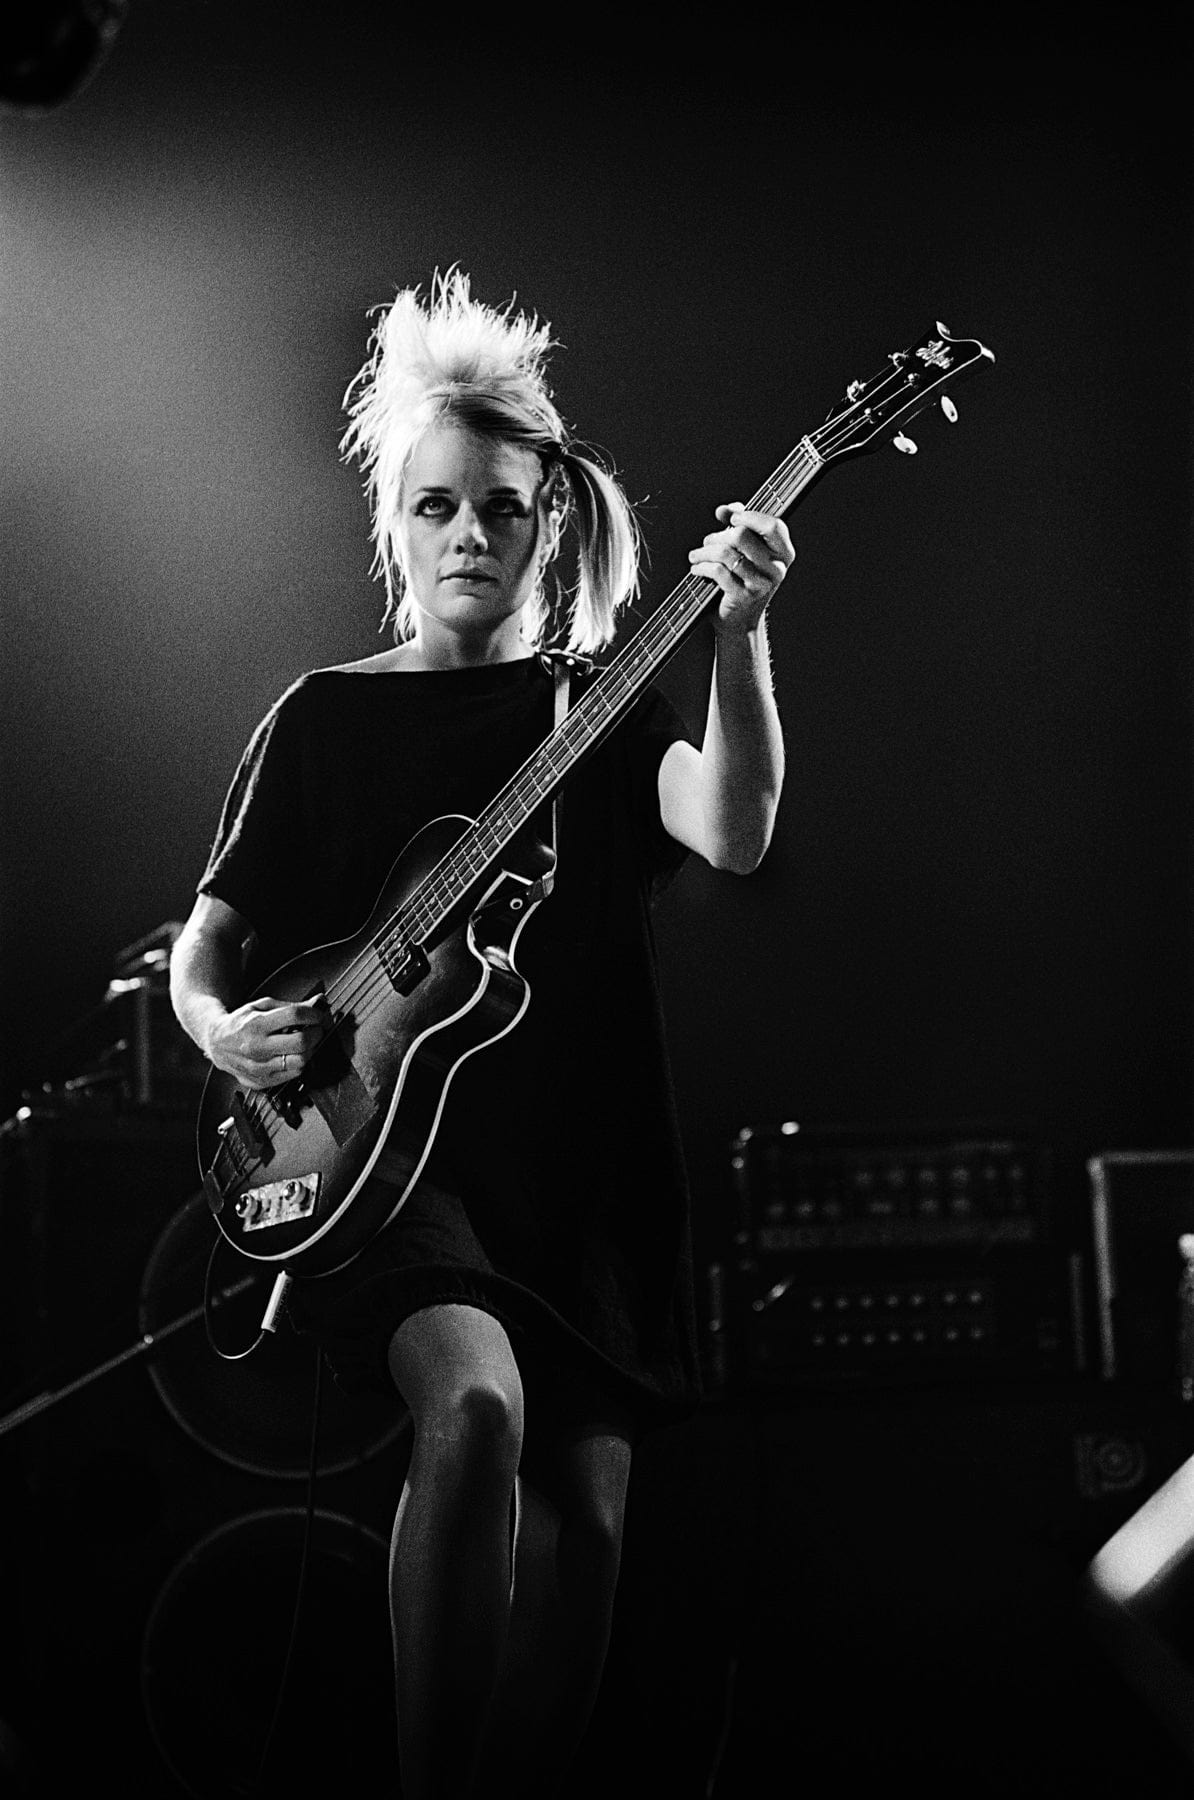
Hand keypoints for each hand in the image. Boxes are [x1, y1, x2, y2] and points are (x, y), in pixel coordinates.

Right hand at [205, 994, 328, 1089]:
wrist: (217, 1043)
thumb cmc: (241, 1023)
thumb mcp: (261, 1006)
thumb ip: (290, 1006)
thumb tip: (317, 1003)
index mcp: (256, 1024)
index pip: (295, 1016)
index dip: (313, 1014)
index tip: (318, 1015)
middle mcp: (256, 1047)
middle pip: (301, 1041)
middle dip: (316, 1033)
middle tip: (316, 1029)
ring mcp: (258, 1067)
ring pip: (300, 1061)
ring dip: (310, 1050)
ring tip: (305, 1043)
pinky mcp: (261, 1081)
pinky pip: (293, 1075)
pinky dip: (299, 1063)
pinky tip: (293, 1055)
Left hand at [687, 503, 794, 634]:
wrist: (739, 620)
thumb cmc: (742, 580)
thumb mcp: (746, 551)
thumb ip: (739, 525)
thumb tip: (724, 510)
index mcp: (784, 554)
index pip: (773, 526)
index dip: (750, 517)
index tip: (732, 518)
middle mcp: (777, 569)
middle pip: (742, 536)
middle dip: (718, 535)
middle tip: (708, 542)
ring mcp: (761, 584)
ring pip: (726, 553)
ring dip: (704, 551)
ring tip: (696, 555)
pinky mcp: (743, 596)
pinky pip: (717, 571)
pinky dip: (701, 567)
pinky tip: (696, 568)